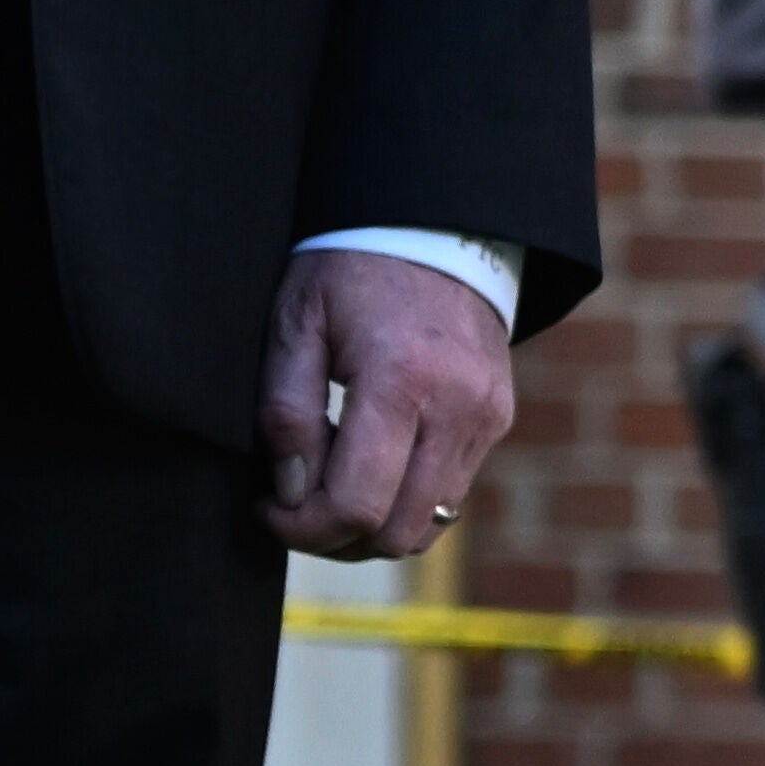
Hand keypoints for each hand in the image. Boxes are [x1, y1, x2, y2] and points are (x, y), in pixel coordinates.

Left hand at [257, 246, 519, 561]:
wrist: (439, 227)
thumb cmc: (354, 267)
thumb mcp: (297, 324)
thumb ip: (287, 411)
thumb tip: (290, 491)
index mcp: (402, 379)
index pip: (356, 505)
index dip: (300, 528)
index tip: (266, 507)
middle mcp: (458, 406)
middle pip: (396, 532)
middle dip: (334, 538)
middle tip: (293, 506)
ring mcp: (486, 416)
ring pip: (429, 524)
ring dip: (372, 525)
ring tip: (332, 485)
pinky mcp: (498, 418)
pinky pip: (450, 493)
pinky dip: (404, 498)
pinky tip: (373, 462)